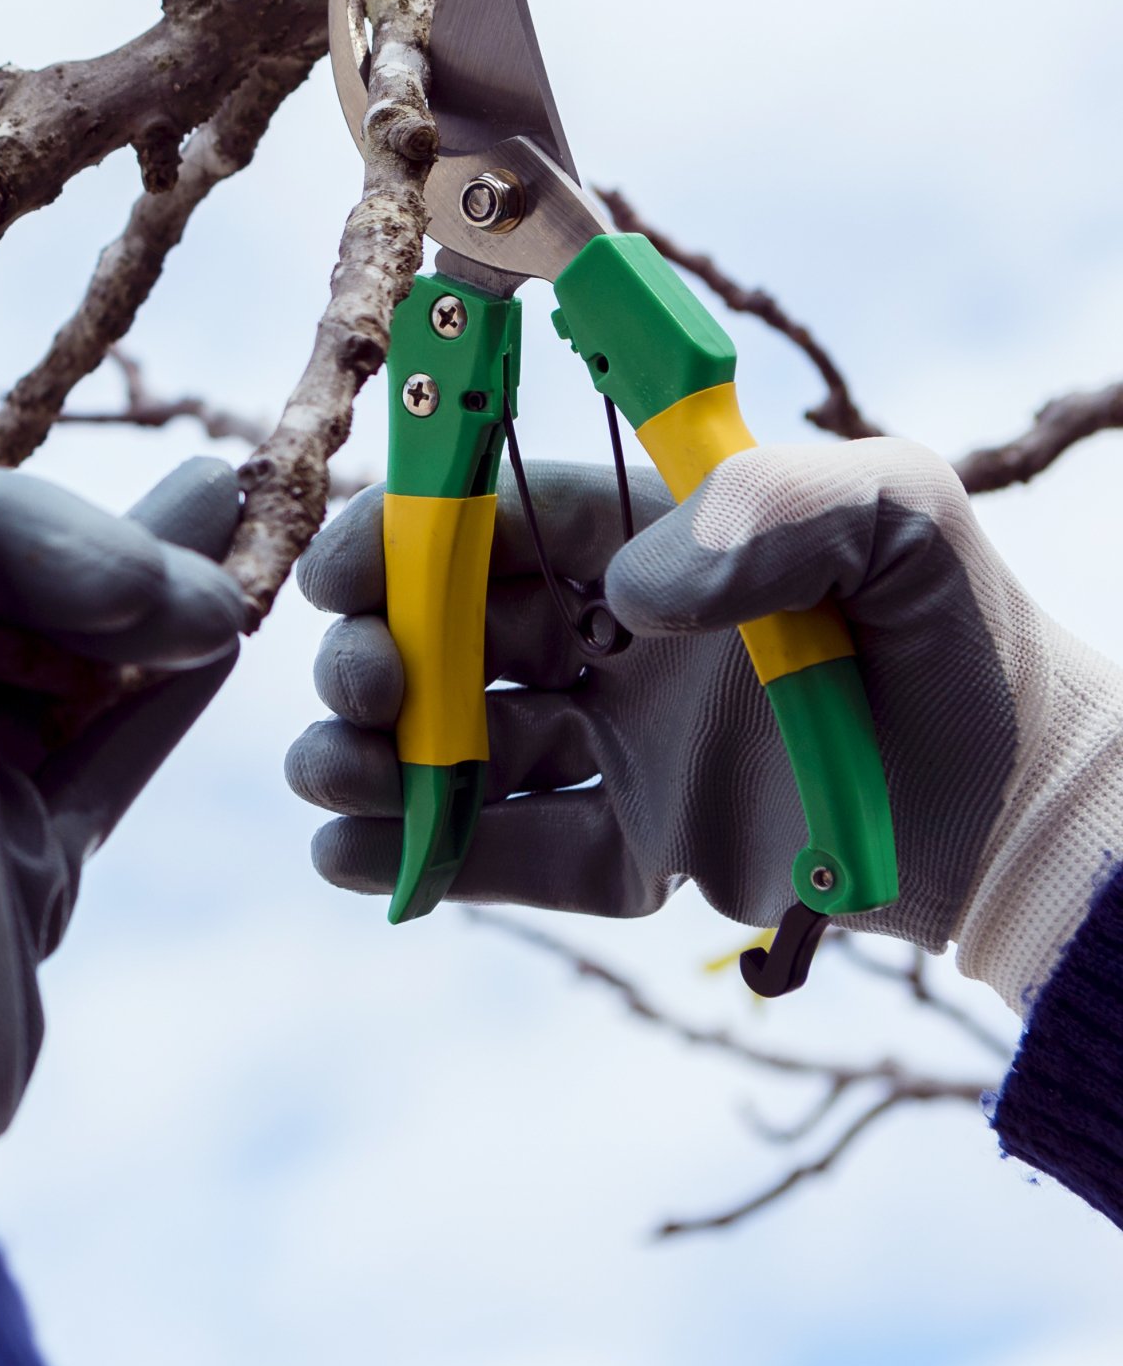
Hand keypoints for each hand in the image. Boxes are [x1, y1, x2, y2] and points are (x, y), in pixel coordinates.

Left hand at [0, 314, 246, 1221]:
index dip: (41, 528)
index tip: (131, 576)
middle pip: (4, 578)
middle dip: (114, 560)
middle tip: (226, 551)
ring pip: (66, 656)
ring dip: (153, 596)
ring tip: (247, 508)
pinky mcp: (11, 847)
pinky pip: (98, 746)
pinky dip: (158, 695)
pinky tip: (230, 632)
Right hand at [286, 442, 1122, 1010]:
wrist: (1034, 812)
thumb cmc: (962, 635)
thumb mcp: (897, 518)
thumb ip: (770, 508)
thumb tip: (632, 590)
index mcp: (647, 544)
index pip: (491, 524)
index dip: (400, 540)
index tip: (340, 572)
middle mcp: (613, 641)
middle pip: (447, 637)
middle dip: (374, 656)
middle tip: (365, 687)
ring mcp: (618, 748)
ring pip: (458, 747)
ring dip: (372, 758)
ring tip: (331, 778)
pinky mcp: (637, 852)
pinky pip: (514, 854)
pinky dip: (429, 857)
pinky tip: (356, 857)